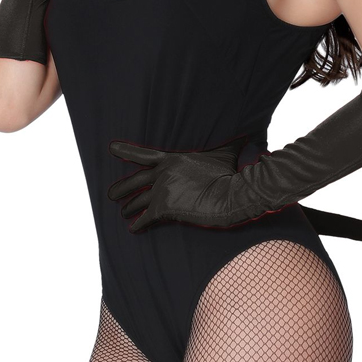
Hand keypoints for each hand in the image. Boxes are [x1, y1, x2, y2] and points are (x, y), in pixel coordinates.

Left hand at [107, 135, 252, 232]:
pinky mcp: (164, 208)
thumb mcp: (226, 151)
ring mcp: (162, 190)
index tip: (111, 149)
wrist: (230, 194)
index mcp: (173, 158)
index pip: (143, 154)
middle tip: (111, 194)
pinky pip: (146, 218)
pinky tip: (133, 229)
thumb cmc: (231, 172)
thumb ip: (229, 141)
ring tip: (122, 212)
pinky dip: (138, 224)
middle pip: (135, 181)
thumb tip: (249, 132)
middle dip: (122, 188)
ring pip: (138, 200)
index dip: (126, 150)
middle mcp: (163, 173)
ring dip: (129, 207)